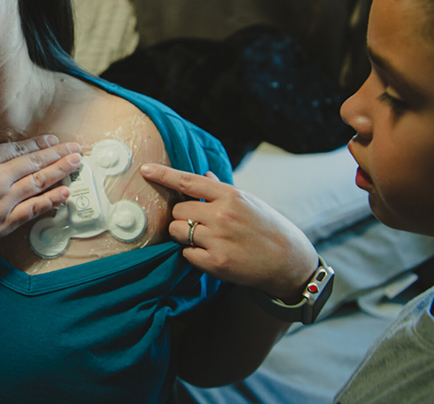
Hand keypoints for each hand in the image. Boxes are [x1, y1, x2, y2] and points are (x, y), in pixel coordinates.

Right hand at [0, 110, 80, 262]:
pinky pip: (33, 210)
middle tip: (76, 148)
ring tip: (76, 163)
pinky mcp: (4, 224)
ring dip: (60, 171)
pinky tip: (65, 193)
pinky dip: (51, 200)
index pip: (17, 149)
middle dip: (57, 153)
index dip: (38, 144)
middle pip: (34, 163)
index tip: (53, 139)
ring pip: (38, 183)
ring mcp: (3, 202)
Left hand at [140, 164, 317, 301]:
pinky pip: (186, 254)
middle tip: (198, 223)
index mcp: (230, 195)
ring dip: (184, 235)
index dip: (164, 175)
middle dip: (181, 216)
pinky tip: (210, 254)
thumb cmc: (266, 227)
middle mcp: (223, 215)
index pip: (189, 181)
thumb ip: (221, 189)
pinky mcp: (216, 264)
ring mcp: (219, 240)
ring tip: (205, 238)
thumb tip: (203, 173)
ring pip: (178, 231)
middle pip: (178, 210)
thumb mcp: (248, 201)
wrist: (289, 261)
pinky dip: (192, 254)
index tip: (145, 170)